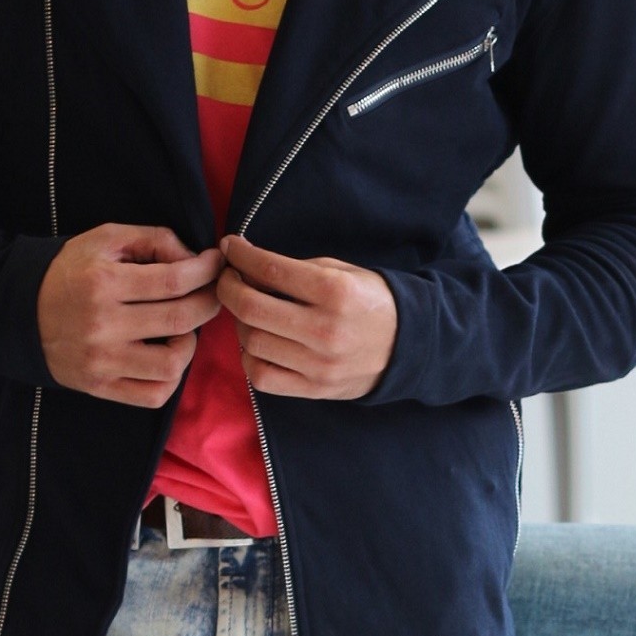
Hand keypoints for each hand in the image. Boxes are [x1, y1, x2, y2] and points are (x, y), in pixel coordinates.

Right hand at [35, 223, 220, 402]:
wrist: (19, 312)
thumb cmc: (69, 272)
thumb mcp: (105, 240)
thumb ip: (153, 239)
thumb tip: (193, 259)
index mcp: (103, 282)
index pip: (173, 280)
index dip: (205, 271)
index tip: (215, 264)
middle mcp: (103, 324)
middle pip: (181, 319)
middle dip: (209, 303)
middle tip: (211, 293)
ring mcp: (102, 361)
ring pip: (172, 364)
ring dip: (190, 344)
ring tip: (181, 329)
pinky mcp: (100, 386)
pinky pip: (153, 395)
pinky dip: (170, 378)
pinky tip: (166, 356)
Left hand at [217, 235, 399, 399]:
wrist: (408, 345)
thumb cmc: (371, 301)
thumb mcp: (343, 272)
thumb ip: (297, 269)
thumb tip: (248, 265)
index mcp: (335, 292)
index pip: (270, 269)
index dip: (240, 256)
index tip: (230, 247)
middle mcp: (325, 329)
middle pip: (251, 307)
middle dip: (227, 287)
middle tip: (228, 279)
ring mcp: (318, 363)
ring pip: (251, 342)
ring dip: (239, 322)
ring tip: (247, 311)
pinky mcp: (314, 388)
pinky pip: (261, 376)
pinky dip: (249, 357)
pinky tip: (257, 342)